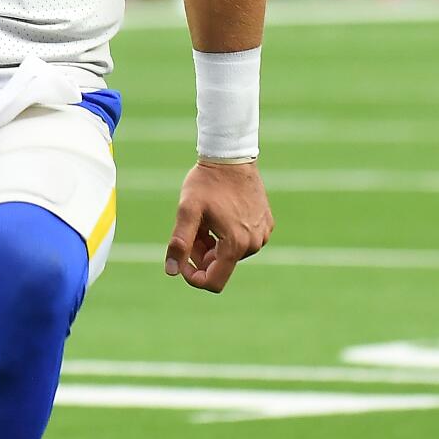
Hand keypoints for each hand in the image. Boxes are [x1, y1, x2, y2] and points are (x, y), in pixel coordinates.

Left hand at [164, 160, 273, 293]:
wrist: (231, 156)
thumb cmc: (207, 182)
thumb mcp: (188, 210)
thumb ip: (179, 242)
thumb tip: (171, 271)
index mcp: (236, 244)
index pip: (215, 281)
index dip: (194, 277)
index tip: (181, 260)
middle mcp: (254, 244)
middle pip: (220, 265)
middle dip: (201, 254)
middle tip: (192, 229)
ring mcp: (263, 234)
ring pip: (231, 253)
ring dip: (213, 244)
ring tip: (205, 220)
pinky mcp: (266, 224)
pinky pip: (243, 241)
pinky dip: (227, 235)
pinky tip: (220, 215)